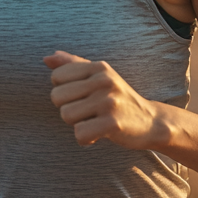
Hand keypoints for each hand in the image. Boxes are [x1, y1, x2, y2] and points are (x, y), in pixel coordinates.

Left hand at [44, 51, 163, 148]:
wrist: (151, 122)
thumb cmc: (118, 98)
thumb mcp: (100, 76)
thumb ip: (72, 65)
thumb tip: (46, 58)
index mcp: (98, 67)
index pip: (56, 76)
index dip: (65, 91)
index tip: (84, 96)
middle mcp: (104, 80)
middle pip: (57, 97)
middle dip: (69, 108)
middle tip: (89, 111)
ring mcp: (109, 101)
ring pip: (66, 115)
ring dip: (77, 124)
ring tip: (95, 121)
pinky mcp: (113, 123)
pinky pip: (79, 134)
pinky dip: (86, 139)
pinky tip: (99, 134)